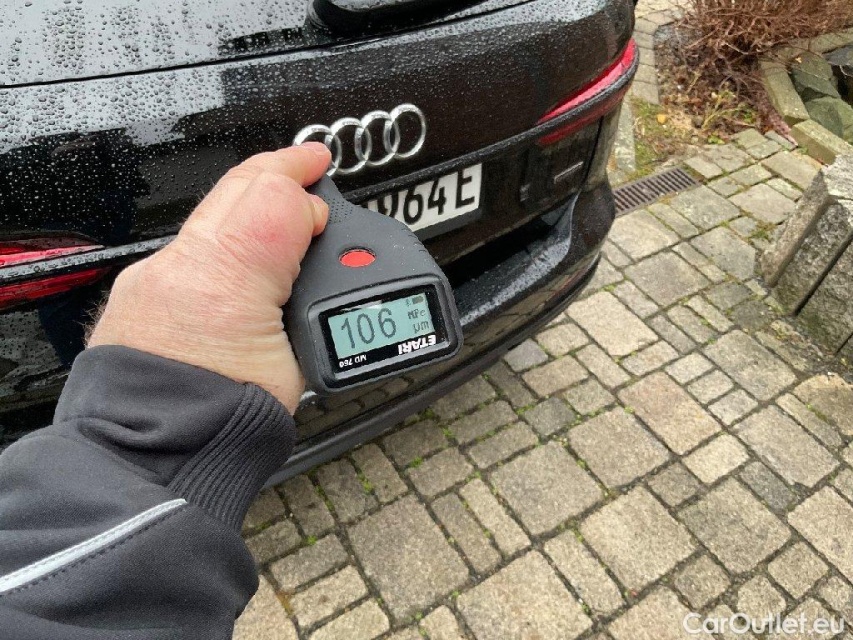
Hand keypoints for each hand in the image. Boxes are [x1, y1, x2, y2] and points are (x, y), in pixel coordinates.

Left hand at [87, 143, 331, 412]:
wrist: (161, 457)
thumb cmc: (223, 416)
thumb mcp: (296, 354)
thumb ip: (305, 284)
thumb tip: (308, 229)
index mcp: (222, 277)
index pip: (269, 196)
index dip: (301, 178)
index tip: (320, 166)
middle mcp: (181, 269)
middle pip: (233, 193)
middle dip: (272, 175)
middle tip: (306, 167)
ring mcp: (156, 283)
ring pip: (210, 218)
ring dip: (250, 203)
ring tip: (283, 206)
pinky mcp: (142, 299)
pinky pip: (188, 248)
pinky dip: (223, 236)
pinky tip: (245, 252)